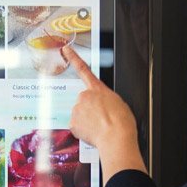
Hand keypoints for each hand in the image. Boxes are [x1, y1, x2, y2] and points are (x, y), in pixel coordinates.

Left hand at [63, 46, 146, 184]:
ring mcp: (77, 109)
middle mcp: (84, 96)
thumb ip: (104, 99)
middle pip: (83, 101)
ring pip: (80, 114)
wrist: (116, 137)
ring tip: (100, 127)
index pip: (83, 69)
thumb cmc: (121, 122)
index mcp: (97, 89)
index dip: (73, 58)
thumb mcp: (118, 102)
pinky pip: (77, 126)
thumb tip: (99, 106)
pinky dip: (83, 130)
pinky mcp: (73, 123)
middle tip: (102, 119)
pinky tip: (93, 133)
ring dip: (87, 120)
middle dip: (90, 109)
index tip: (65, 49)